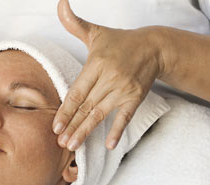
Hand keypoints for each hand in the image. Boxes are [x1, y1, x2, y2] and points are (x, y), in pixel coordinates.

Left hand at [53, 0, 163, 150]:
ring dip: (86, 131)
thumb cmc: (119, 42)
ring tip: (73, 147)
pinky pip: (125, 117)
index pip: (77, 92)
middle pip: (86, 107)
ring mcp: (124, 89)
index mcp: (97, 64)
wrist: (154, 47)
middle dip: (72, 126)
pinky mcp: (136, 97)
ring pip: (100, 114)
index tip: (55, 127)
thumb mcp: (95, 33)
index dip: (65, 111)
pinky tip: (109, 145)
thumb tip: (60, 3)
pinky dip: (117, 131)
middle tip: (61, 143)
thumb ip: (74, 23)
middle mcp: (110, 78)